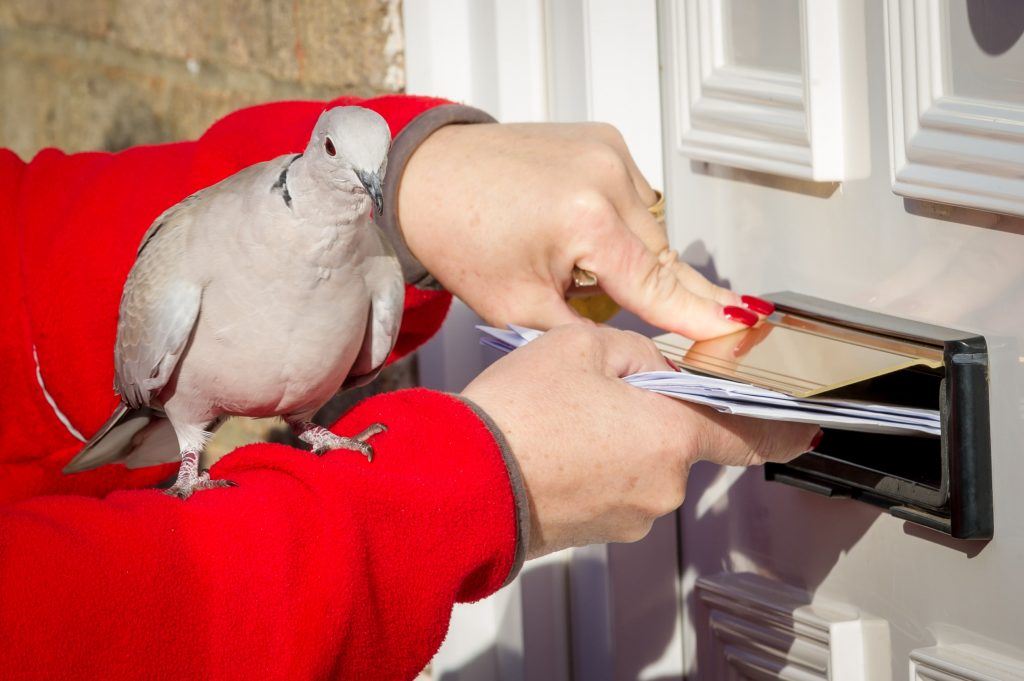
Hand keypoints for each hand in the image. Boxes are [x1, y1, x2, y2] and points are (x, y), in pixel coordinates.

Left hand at [398, 122, 769, 339]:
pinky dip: (619, 222)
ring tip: (576, 264)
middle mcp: (607, 175)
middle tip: (660, 319)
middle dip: (656, 290)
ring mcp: (608, 150)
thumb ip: (589, 331)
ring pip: (650, 226)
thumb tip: (639, 347)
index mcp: (586, 220)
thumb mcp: (520, 307)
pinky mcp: (604, 138)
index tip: (741, 331)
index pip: (659, 284)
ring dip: (631, 254)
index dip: (701, 315)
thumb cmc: (459, 236)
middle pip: (660, 255)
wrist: (426, 176)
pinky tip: (578, 230)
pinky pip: (634, 197)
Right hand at [462, 326, 819, 558]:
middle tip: (602, 386)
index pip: (750, 435)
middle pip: (678, 439)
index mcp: (671, 435)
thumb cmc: (517, 417)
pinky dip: (594, 463)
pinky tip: (556, 441)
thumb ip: (635, 352)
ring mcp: (628, 514)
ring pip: (641, 461)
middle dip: (652, 411)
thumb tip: (650, 370)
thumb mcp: (579, 346)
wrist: (462, 480)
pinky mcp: (595, 531)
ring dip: (618, 437)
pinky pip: (611, 485)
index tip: (803, 430)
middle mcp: (660, 485)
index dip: (781, 430)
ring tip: (565, 415)